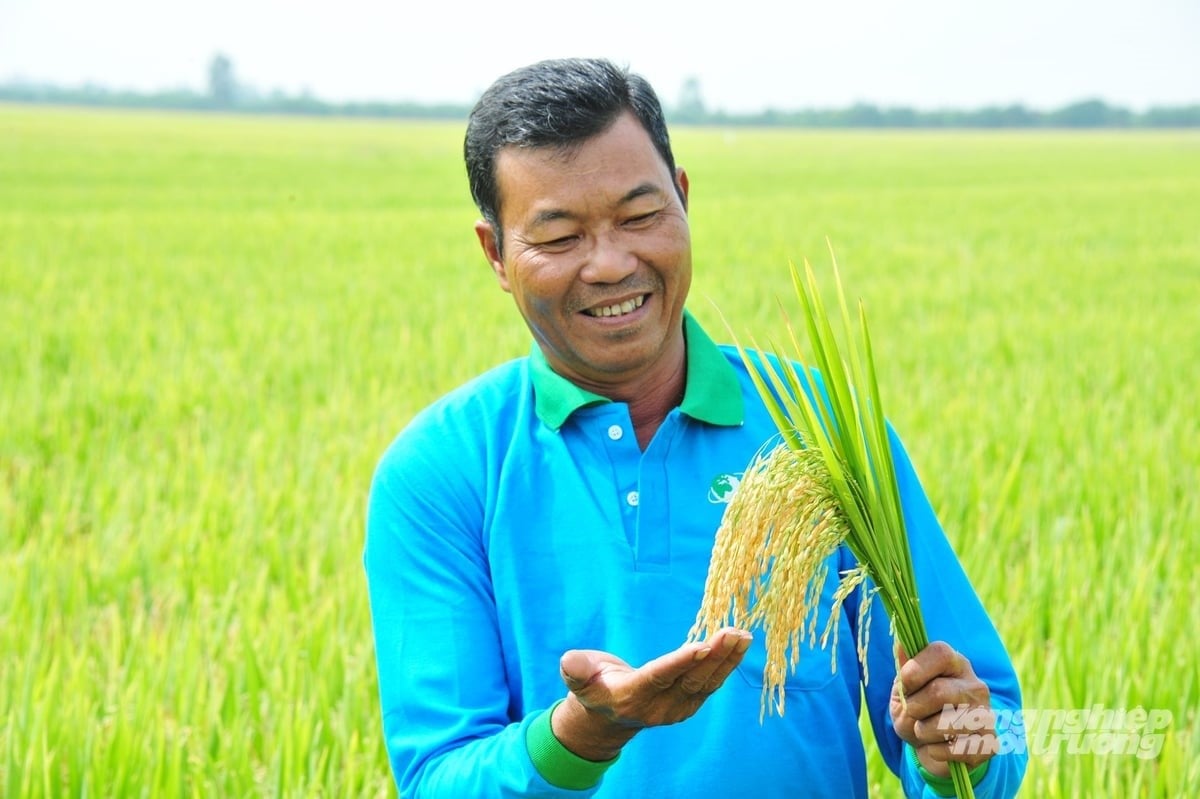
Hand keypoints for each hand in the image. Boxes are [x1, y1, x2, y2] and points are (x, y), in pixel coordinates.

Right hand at [551, 627, 751, 760]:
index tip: (702, 646)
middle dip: (713, 656)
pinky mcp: (687, 706)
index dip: (680, 662)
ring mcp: (675, 710)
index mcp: (630, 697)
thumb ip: (577, 670)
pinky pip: (710, 685)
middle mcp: (657, 708)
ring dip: (727, 660)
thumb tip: (570, 661)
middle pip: (690, 680)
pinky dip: (725, 666)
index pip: (659, 677)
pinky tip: (738, 647)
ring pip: (705, 684)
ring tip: (743, 636)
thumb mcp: (578, 678)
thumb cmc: (592, 687)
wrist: (606, 717)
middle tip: (732, 632)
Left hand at [890, 641, 997, 776]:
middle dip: (914, 707)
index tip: (905, 684)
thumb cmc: (917, 712)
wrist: (933, 748)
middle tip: (913, 713)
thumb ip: (904, 668)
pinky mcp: (989, 743)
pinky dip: (935, 752)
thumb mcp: (904, 689)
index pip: (940, 653)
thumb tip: (900, 643)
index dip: (914, 670)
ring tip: (924, 731)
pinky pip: (955, 750)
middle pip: (938, 692)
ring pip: (945, 724)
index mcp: (955, 663)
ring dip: (923, 732)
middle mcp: (975, 685)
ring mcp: (986, 714)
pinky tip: (936, 747)